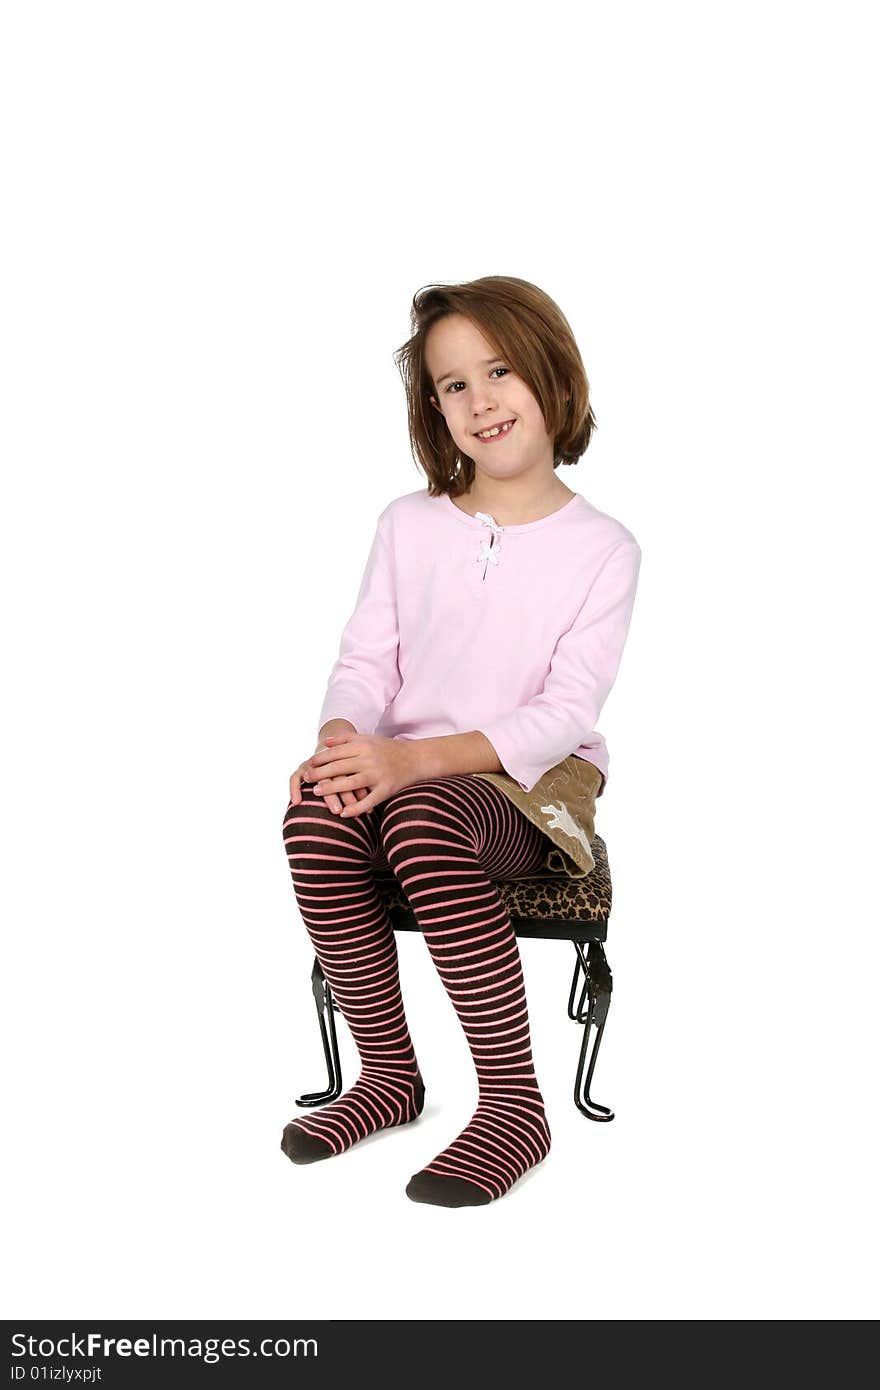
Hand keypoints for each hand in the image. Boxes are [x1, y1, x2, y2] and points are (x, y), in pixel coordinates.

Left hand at [293, 731, 421, 818]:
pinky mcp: (387, 789)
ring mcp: (378, 775)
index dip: (320, 759)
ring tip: (316, 793)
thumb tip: (326, 742)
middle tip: (306, 779)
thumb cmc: (387, 749)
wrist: (416, 759)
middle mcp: (370, 759)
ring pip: (351, 783)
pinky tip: (343, 814)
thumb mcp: (368, 739)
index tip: (308, 765)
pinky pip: (369, 801)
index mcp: (364, 746)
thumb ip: (346, 739)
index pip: (336, 752)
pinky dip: (356, 808)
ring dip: (332, 788)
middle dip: (321, 773)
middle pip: (340, 767)